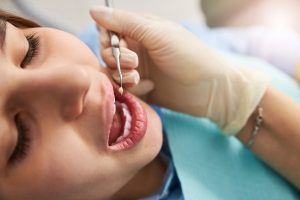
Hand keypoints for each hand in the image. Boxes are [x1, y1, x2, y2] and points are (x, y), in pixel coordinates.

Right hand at [90, 6, 269, 134]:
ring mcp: (140, 70)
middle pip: (107, 52)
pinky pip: (124, 89)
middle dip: (115, 59)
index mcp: (141, 30)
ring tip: (138, 79)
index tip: (116, 45)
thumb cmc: (189, 55)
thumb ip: (124, 23)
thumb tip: (93, 10)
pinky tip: (151, 87)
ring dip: (121, 75)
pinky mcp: (143, 88)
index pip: (109, 30)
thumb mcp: (157, 33)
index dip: (107, 38)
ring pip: (112, 72)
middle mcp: (138, 48)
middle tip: (135, 64)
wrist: (211, 89)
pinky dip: (133, 89)